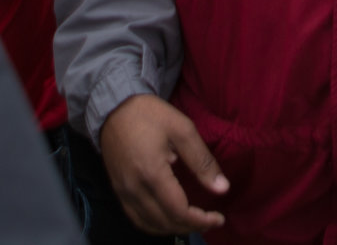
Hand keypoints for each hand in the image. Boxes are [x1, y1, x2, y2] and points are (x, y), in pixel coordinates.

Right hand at [100, 94, 227, 233]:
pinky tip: (169, 219)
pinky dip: (155, 225)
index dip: (200, 220)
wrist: (113, 107)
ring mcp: (123, 192)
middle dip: (191, 226)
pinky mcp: (118, 191)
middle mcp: (134, 189)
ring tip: (194, 222)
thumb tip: (222, 188)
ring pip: (149, 225)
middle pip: (165, 222)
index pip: (178, 211)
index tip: (219, 218)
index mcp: (152, 174)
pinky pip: (136, 218)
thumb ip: (202, 161)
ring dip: (174, 229)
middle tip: (210, 220)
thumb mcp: (182, 129)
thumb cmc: (150, 115)